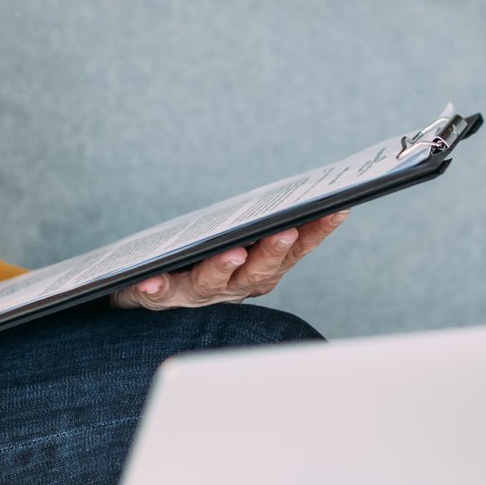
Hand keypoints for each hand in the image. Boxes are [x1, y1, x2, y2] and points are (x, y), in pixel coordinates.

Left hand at [110, 210, 347, 309]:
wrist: (148, 285)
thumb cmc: (202, 256)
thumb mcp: (236, 237)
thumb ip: (262, 221)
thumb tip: (302, 188)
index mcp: (258, 270)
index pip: (294, 250)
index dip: (316, 232)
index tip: (337, 210)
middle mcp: (233, 288)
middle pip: (257, 273)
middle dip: (272, 252)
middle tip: (284, 231)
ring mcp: (197, 294)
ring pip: (212, 284)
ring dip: (222, 269)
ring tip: (230, 253)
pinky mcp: (158, 296)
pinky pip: (156, 294)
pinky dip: (156, 288)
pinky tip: (151, 278)